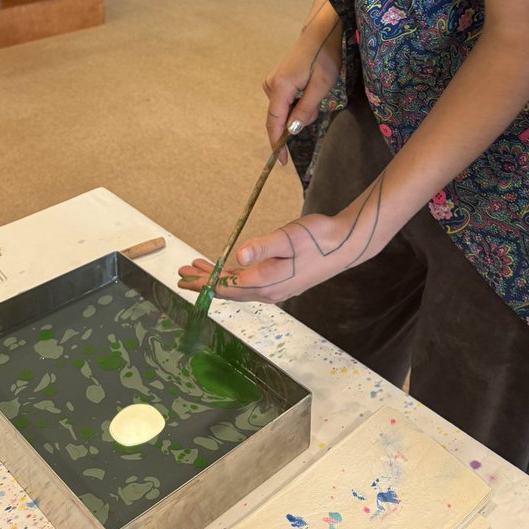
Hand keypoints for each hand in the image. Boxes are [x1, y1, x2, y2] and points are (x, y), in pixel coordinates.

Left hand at [178, 203, 375, 303]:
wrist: (346, 245)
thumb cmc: (318, 238)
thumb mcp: (287, 237)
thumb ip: (262, 247)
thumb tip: (237, 256)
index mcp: (267, 282)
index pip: (227, 285)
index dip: (203, 282)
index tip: (184, 278)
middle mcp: (270, 291)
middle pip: (229, 289)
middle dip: (204, 282)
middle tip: (182, 274)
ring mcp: (277, 288)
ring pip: (239, 286)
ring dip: (217, 278)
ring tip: (198, 269)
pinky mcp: (283, 281)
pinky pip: (250, 283)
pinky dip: (234, 276)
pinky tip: (230, 269)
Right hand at [263, 0, 341, 159]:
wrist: (321, 32)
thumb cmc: (324, 57)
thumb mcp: (321, 86)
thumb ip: (305, 109)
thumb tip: (292, 130)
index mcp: (280, 87)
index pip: (274, 122)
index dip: (277, 143)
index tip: (281, 162)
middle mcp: (271, 84)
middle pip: (280, 116)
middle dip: (298, 120)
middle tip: (319, 105)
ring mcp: (273, 80)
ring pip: (285, 109)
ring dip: (301, 110)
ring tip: (318, 92)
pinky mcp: (278, 78)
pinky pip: (286, 100)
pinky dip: (298, 102)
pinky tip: (310, 89)